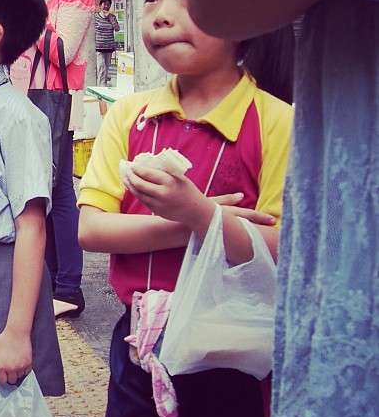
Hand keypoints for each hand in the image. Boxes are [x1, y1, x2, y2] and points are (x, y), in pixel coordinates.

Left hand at [0, 327, 31, 385]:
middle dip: (10, 376)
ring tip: (16, 365)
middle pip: (12, 381)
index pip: (3, 380)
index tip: (4, 374)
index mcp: (2, 366)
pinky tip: (22, 364)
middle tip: (10, 370)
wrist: (17, 332)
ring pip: (20, 377)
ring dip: (18, 373)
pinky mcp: (29, 363)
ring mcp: (21, 366)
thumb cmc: (4, 339)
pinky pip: (27, 372)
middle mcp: (12, 368)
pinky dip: (25, 370)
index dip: (3, 378)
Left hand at [125, 162, 211, 227]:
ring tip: (126, 179)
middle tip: (127, 171)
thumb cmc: (186, 190)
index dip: (137, 169)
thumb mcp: (178, 177)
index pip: (147, 173)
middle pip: (139, 184)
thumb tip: (146, 165)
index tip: (132, 165)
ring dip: (130, 186)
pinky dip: (137, 193)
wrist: (195, 210)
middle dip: (130, 177)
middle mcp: (162, 193)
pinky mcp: (156, 211)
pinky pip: (143, 201)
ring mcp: (158, 204)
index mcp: (169, 182)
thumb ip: (163, 172)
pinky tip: (133, 188)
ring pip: (138, 194)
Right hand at [125, 162, 276, 227]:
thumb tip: (141, 170)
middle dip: (255, 218)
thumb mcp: (165, 198)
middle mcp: (211, 221)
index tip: (244, 198)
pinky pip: (228, 241)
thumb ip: (162, 186)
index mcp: (203, 210)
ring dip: (252, 232)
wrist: (157, 234)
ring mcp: (212, 232)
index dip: (232, 201)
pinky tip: (248, 246)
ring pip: (236, 231)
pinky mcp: (209, 241)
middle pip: (237, 219)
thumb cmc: (161, 214)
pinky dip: (238, 242)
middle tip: (274, 219)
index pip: (220, 204)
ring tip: (268, 230)